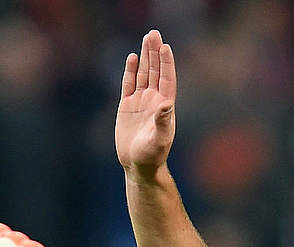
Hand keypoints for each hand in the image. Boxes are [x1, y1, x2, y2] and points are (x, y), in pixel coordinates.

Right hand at [115, 29, 176, 177]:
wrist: (138, 166)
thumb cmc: (152, 156)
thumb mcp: (159, 140)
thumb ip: (163, 122)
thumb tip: (166, 104)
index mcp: (165, 105)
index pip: (166, 79)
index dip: (166, 63)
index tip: (165, 46)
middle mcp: (154, 100)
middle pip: (155, 71)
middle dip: (154, 52)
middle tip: (153, 33)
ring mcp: (140, 102)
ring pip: (143, 74)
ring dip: (144, 57)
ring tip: (146, 38)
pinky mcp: (127, 107)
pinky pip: (129, 84)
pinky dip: (130, 71)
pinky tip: (132, 58)